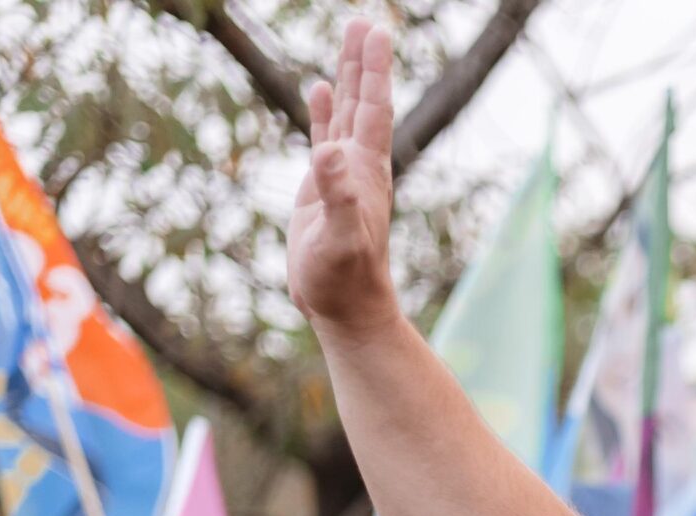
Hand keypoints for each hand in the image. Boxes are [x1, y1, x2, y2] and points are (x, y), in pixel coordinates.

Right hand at [288, 21, 401, 335]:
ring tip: (350, 41)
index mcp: (366, 170)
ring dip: (348, 78)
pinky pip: (323, 136)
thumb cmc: (344, 277)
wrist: (345, 307)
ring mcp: (341, 174)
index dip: (374, 70)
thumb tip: (328, 152)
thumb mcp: (338, 236)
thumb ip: (336, 195)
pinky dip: (323, 111)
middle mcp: (358, 165)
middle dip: (364, 62)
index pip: (374, 108)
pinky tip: (319, 89)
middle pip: (364, 101)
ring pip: (345, 113)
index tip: (375, 31)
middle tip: (365, 22)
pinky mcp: (322, 187)